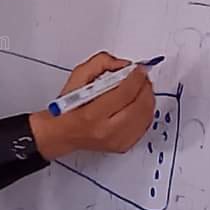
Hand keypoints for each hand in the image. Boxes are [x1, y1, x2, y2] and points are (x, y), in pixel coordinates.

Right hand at [30, 52, 155, 159]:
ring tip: (141, 88)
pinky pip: (145, 126)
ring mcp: (116, 141)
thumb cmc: (67, 107)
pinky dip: (146, 112)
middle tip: (142, 77)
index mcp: (91, 114)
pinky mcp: (123, 146)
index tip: (139, 69)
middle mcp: (106, 130)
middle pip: (139, 106)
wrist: (62, 133)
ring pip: (146, 117)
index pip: (123, 94)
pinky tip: (138, 104)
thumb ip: (100, 64)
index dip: (136, 78)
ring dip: (148, 98)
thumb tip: (124, 65)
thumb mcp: (77, 77)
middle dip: (145, 87)